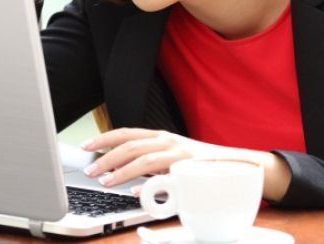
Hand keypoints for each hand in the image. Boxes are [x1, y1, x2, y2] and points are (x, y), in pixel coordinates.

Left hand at [80, 128, 291, 201]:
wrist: (238, 166)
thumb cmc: (199, 167)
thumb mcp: (171, 163)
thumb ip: (150, 169)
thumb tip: (127, 183)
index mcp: (160, 137)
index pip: (126, 133)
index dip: (104, 138)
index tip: (85, 147)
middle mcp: (167, 140)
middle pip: (130, 144)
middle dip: (106, 156)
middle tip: (89, 169)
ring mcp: (179, 152)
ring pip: (144, 157)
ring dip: (121, 169)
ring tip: (105, 180)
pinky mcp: (190, 166)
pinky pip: (165, 172)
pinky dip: (148, 181)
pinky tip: (134, 190)